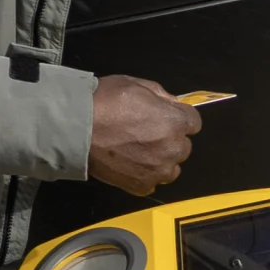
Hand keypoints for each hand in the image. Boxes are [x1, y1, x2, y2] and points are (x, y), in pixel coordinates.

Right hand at [87, 75, 200, 195]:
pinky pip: (152, 181)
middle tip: (144, 131)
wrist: (76, 128)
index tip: (163, 116)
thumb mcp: (134, 83)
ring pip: (171, 167)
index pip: (193, 122)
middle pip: (183, 145)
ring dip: (160, 159)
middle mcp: (174, 148)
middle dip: (169, 138)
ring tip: (137, 150)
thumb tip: (172, 105)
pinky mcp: (143, 185)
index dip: (177, 117)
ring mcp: (159, 170)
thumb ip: (160, 95)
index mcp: (175, 122)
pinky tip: (128, 163)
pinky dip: (144, 173)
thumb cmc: (104, 101)